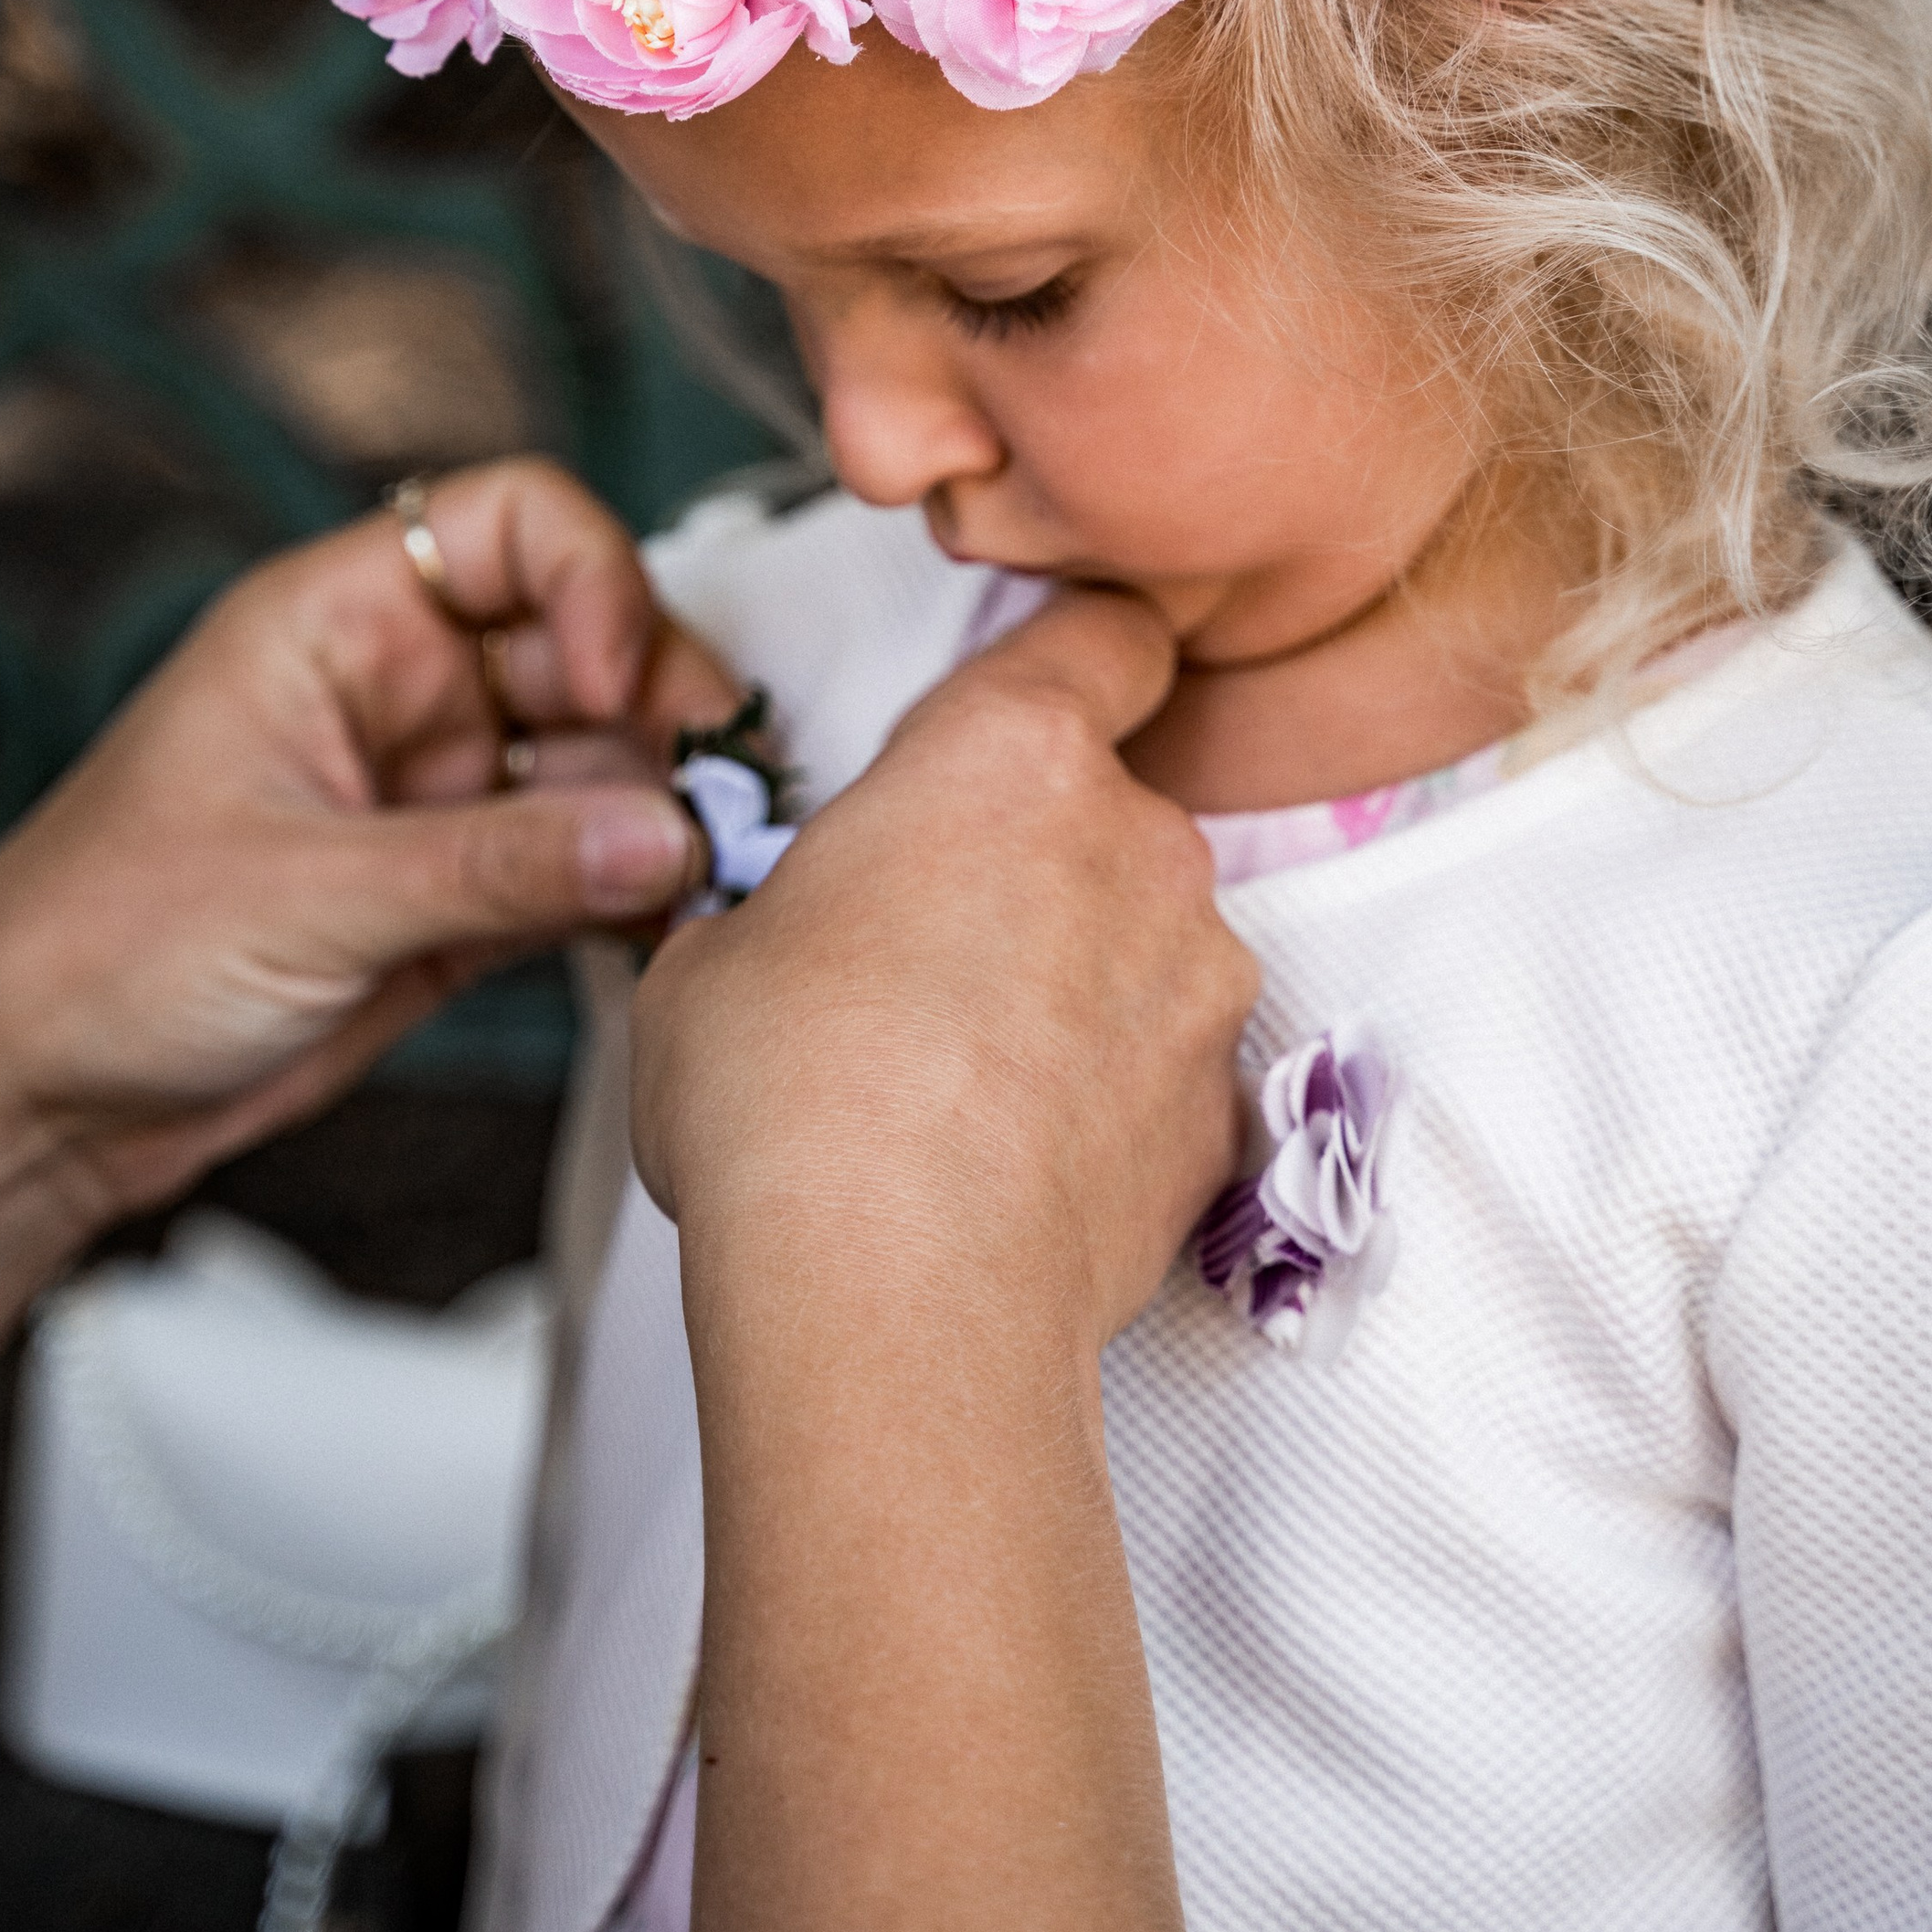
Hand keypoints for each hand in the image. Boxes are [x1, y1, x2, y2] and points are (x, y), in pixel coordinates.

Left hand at [0, 457, 735, 1218]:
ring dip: (665, 819)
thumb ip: (496, 866)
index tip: (613, 689)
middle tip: (712, 805)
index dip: (592, 585)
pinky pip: (588, 868)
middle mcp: (401, 689)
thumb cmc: (91, 949)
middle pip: (590, 649)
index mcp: (336, 622)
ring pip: (606, 766)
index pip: (515, 525)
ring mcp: (440, 793)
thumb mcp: (304, 894)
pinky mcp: (464, 896)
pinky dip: (639, 896)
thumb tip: (662, 835)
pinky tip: (670, 933)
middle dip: (662, 719)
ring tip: (703, 886)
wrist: (32, 1100)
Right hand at [631, 584, 1255, 1355]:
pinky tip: (1011, 1160)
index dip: (1077, 658)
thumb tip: (776, 946)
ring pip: (1143, 945)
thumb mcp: (710, 959)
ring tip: (959, 1079)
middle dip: (1033, 865)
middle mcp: (1138, 841)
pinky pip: (1163, 1070)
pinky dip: (1108, 1099)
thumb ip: (780, 910)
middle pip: (1107, 809)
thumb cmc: (787, 1095)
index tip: (1034, 697)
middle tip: (924, 948)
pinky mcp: (1222, 1114)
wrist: (895, 1296)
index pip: (1106, 635)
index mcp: (1012, 752)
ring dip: (1076, 986)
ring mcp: (1199, 981)